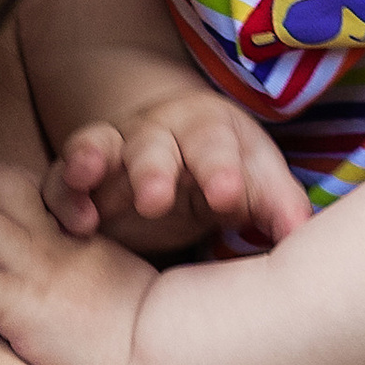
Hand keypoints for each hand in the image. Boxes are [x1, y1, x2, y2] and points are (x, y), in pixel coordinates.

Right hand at [44, 96, 311, 256]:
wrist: (171, 142)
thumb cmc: (224, 167)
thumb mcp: (254, 177)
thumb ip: (278, 203)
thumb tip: (303, 234)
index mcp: (205, 129)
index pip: (214, 143)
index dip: (219, 168)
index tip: (228, 196)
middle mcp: (155, 134)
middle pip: (152, 144)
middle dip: (153, 170)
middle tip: (157, 199)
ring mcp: (111, 152)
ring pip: (95, 148)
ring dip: (89, 163)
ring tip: (87, 181)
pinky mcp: (77, 179)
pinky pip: (61, 181)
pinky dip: (63, 198)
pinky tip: (74, 224)